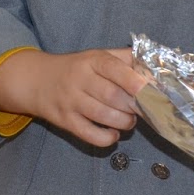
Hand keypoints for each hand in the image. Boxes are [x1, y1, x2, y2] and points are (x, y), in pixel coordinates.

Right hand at [0, 48, 147, 148]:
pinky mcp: (65, 121)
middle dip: (134, 106)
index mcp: (92, 60)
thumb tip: (156, 71)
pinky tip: (113, 134)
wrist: (37, 80)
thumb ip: (126, 59)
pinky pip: (90, 135)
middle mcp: (79, 79)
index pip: (114, 68)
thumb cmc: (77, 69)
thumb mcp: (98, 56)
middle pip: (113, 96)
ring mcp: (70, 101)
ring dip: (124, 122)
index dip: (135, 81)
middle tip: (142, 109)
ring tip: (129, 120)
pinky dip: (107, 138)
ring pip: (104, 116)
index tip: (151, 91)